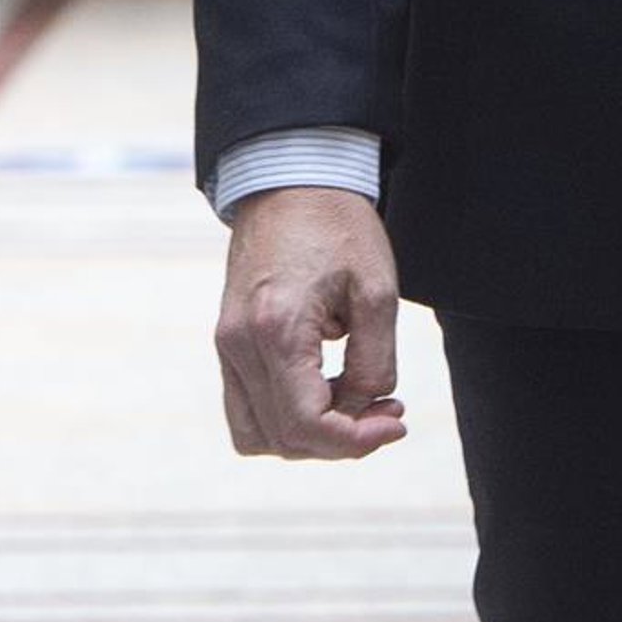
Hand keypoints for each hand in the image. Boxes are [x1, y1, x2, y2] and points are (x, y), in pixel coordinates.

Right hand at [215, 186, 407, 459]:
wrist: (291, 179)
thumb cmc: (338, 225)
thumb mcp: (376, 290)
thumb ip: (373, 361)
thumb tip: (365, 409)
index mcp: (277, 330)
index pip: (307, 425)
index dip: (356, 441)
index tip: (395, 422)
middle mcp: (239, 346)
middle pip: (284, 438)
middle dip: (341, 439)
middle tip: (388, 409)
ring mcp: (226, 346)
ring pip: (258, 434)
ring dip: (309, 436)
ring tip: (356, 401)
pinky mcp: (226, 342)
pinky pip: (245, 409)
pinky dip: (283, 418)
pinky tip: (324, 391)